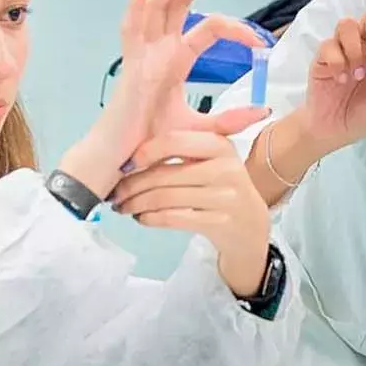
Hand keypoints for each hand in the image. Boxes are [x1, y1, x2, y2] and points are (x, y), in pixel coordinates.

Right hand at [62, 0, 267, 198]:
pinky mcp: (130, 65)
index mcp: (176, 60)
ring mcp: (143, 54)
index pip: (208, 28)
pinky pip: (130, 29)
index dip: (235, 27)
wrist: (126, 160)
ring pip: (158, 7)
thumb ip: (230, 121)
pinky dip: (135, 5)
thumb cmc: (153, 144)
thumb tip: (263, 111)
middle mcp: (160, 50)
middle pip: (181, 4)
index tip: (259, 40)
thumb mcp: (200, 130)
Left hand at [109, 130, 271, 296]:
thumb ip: (183, 145)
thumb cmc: (222, 185)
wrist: (250, 223)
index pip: (174, 142)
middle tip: (115, 193)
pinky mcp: (218, 223)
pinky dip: (150, 218)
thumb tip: (132, 148)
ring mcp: (224, 198)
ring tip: (123, 206)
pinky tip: (141, 217)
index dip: (145, 152)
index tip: (125, 164)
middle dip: (132, 185)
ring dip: (136, 204)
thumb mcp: (214, 157)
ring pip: (165, 198)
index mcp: (220, 146)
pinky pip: (173, 219)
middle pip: (165, 175)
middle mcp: (226, 169)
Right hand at [290, 0, 365, 153]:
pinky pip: (329, 45)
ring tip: (356, 76)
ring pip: (348, 24)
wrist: (330, 129)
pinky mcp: (323, 56)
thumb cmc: (360, 115)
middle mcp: (364, 44)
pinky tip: (339, 80)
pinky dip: (338, 63)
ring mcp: (342, 48)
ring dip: (355, 50)